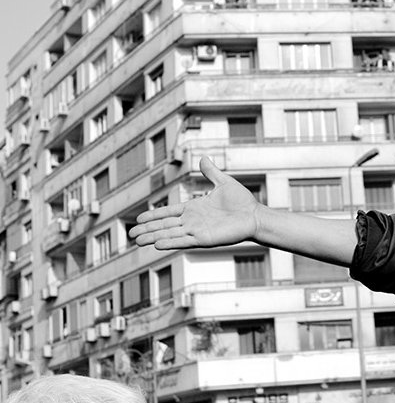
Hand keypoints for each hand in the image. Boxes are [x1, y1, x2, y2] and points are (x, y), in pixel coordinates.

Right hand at [130, 156, 260, 250]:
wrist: (255, 216)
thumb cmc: (242, 202)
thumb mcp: (224, 183)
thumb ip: (211, 172)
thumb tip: (203, 157)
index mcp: (194, 208)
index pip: (168, 212)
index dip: (154, 215)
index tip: (139, 218)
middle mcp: (193, 221)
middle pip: (165, 225)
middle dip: (148, 229)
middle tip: (131, 234)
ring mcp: (197, 230)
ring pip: (170, 234)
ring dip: (153, 237)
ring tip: (137, 241)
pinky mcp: (205, 239)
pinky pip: (184, 241)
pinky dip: (170, 242)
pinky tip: (156, 244)